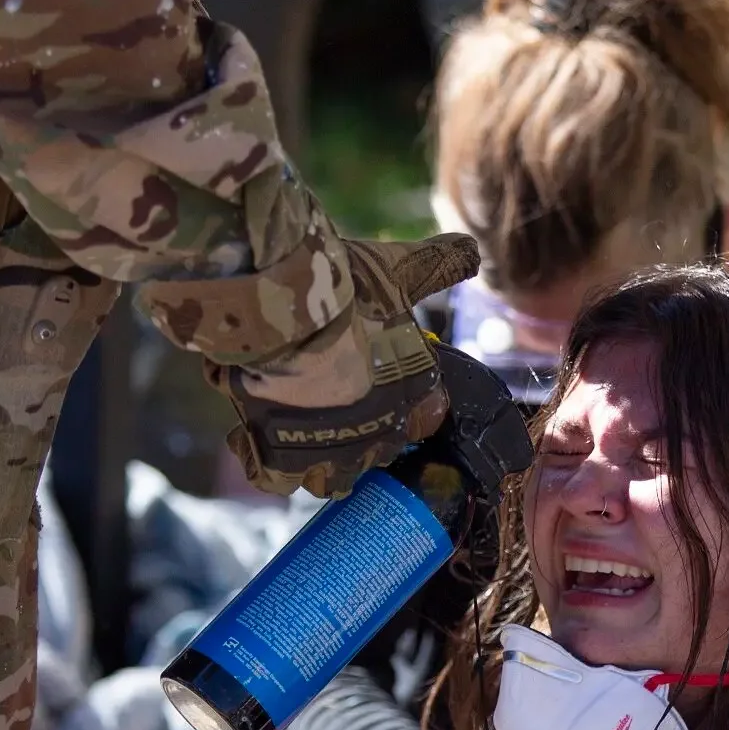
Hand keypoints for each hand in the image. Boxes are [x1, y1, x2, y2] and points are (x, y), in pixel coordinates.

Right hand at [209, 232, 480, 497]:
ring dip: (317, 455)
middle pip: (375, 449)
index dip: (403, 402)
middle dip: (357, 430)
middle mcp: (380, 433)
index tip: (379, 381)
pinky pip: (277, 480)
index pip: (424, 417)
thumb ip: (435, 264)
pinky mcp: (280, 459)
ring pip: (330, 474)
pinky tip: (258, 436)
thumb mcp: (398, 267)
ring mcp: (331, 453)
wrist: (283, 305)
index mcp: (416, 394)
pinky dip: (268, 464)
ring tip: (296, 424)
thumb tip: (470, 249)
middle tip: (329, 396)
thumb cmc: (346, 285)